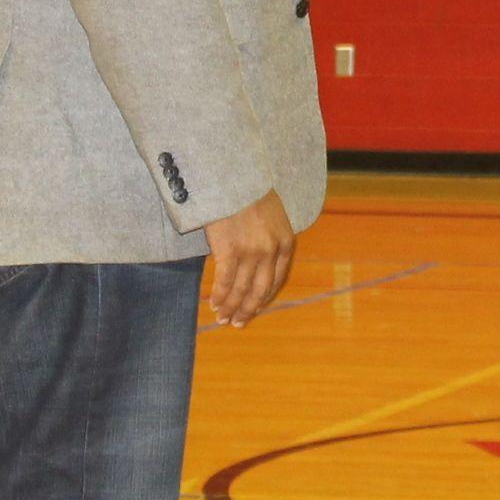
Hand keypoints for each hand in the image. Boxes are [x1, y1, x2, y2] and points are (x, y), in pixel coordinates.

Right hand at [201, 188, 297, 325]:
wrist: (233, 176)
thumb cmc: (249, 191)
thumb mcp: (272, 214)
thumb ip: (270, 238)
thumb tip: (259, 261)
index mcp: (286, 243)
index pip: (276, 280)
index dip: (263, 298)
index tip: (254, 309)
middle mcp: (271, 252)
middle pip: (260, 291)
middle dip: (248, 310)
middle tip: (237, 323)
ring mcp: (251, 253)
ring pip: (241, 290)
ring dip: (231, 307)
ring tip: (222, 318)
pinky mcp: (230, 251)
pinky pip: (225, 282)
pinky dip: (220, 296)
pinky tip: (214, 304)